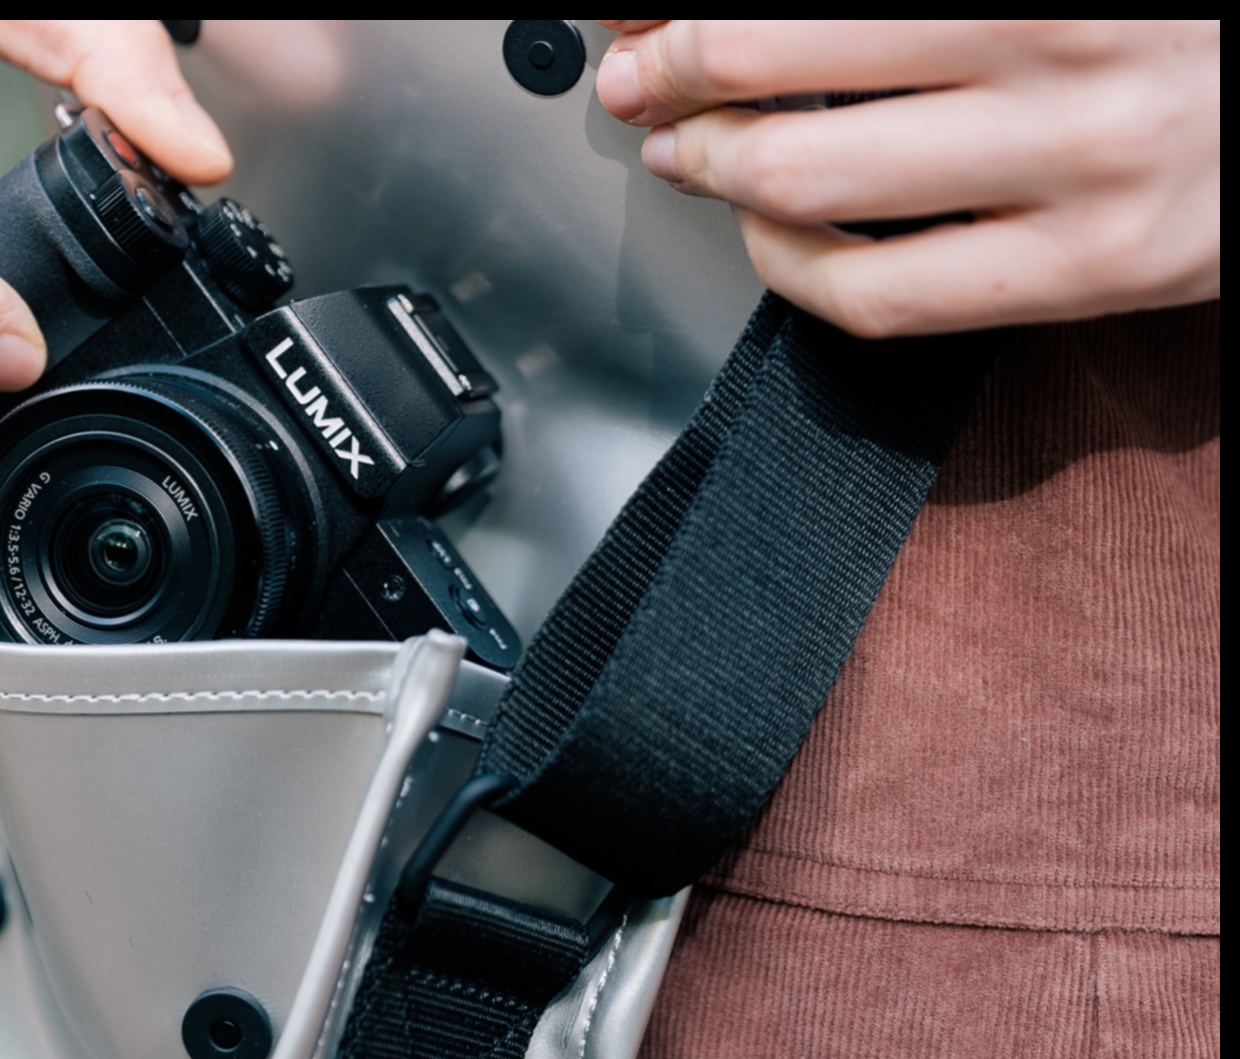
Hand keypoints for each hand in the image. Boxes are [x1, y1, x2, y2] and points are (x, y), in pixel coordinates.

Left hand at [595, 21, 1219, 336]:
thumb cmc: (1159, 22)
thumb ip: (884, 5)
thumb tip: (683, 15)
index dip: (686, 9)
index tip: (636, 17)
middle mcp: (1065, 34)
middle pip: (770, 51)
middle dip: (676, 71)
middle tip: (641, 81)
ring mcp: (1080, 159)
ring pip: (806, 178)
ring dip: (712, 165)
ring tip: (691, 153)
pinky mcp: (1087, 270)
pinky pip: (874, 293)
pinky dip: (784, 264)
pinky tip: (770, 229)